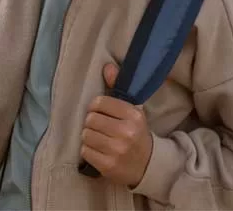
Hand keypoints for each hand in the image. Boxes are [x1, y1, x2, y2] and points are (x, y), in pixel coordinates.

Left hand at [80, 63, 152, 186]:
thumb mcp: (132, 110)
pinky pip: (85, 151)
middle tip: (100, 127)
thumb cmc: (136, 134)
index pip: (100, 103)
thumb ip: (117, 88)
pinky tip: (99, 151)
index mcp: (133, 116)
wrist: (148, 165)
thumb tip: (107, 66)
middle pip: (90, 119)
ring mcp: (117, 150)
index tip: (100, 112)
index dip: (96, 107)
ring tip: (99, 139)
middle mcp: (126, 132)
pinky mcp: (108, 166)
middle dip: (92, 123)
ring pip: (86, 135)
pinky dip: (88, 151)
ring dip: (89, 136)